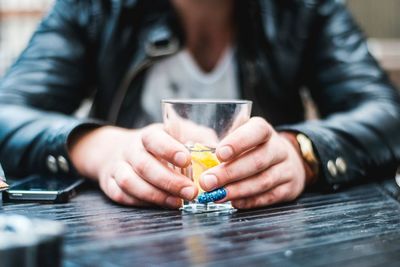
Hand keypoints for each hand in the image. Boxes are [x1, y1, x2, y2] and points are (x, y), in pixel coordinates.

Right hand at [68, 124, 197, 207]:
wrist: (116, 150)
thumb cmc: (159, 144)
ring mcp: (118, 167)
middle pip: (144, 164)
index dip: (169, 149)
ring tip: (177, 203)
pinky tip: (159, 205)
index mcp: (148, 135)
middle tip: (191, 191)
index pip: (154, 138)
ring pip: (130, 182)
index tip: (186, 160)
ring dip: (155, 195)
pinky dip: (140, 202)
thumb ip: (199, 138)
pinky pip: (121, 195)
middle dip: (169, 181)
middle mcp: (131, 150)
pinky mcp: (110, 184)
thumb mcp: (180, 133)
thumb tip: (219, 150)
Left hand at [199, 117, 306, 208]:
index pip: (256, 131)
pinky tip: (233, 202)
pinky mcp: (289, 189)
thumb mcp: (244, 136)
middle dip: (229, 173)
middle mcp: (279, 149)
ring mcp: (287, 169)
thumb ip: (224, 143)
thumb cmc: (255, 149)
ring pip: (263, 181)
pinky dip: (249, 201)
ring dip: (237, 190)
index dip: (238, 142)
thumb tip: (190, 150)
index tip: (219, 154)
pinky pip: (269, 197)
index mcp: (264, 131)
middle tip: (206, 182)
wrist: (289, 161)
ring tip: (216, 195)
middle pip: (257, 160)